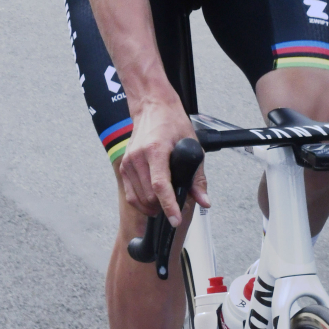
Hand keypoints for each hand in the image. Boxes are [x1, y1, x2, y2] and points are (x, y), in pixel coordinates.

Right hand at [119, 98, 209, 225]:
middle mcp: (138, 157)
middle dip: (164, 206)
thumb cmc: (173, 123)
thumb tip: (204, 201)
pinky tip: (153, 201)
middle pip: (150, 196)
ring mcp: (128, 162)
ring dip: (153, 207)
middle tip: (177, 205)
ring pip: (140, 199)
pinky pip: (131, 195)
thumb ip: (197, 177)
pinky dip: (142, 203)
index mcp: (156, 150)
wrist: (152, 108)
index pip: (161, 185)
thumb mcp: (193, 146)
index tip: (175, 220)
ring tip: (166, 202)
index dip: (169, 206)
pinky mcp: (123, 167)